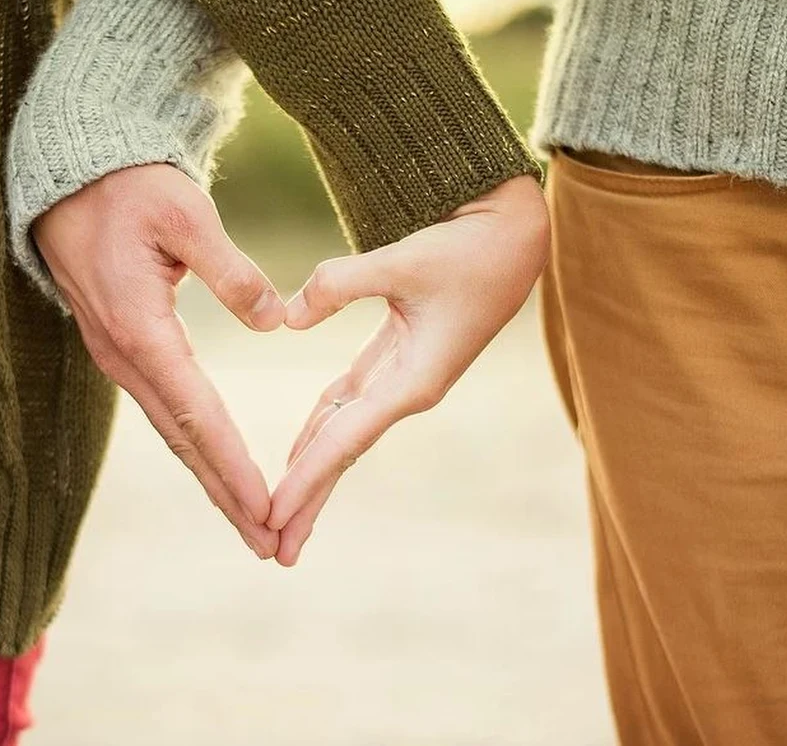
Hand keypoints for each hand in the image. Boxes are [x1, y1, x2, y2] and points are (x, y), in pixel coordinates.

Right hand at [33, 164, 284, 558]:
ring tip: (251, 522)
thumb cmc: (128, 188)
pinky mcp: (122, 348)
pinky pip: (163, 410)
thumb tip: (275, 321)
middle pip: (183, 441)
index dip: (233, 465)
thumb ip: (231, 270)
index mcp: (141, 328)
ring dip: (211, 479)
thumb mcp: (184, 214)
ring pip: (172, 432)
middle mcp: (124, 355)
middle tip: (268, 543)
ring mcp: (118, 356)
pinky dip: (194, 446)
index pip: (197, 413)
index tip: (267, 507)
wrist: (68, 177)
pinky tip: (216, 467)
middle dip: (226, 495)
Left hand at [269, 175, 550, 565]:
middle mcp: (407, 391)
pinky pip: (349, 405)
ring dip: (311, 473)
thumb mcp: (404, 260)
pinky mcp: (397, 359)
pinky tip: (298, 451)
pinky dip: (320, 428)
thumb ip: (340, 285)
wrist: (515, 236)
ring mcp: (403, 379)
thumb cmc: (469, 249)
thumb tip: (286, 318)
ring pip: (343, 434)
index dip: (305, 480)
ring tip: (279, 515)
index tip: (271, 517)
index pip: (344, 441)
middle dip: (307, 501)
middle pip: (342, 454)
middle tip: (271, 549)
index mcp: (413, 382)